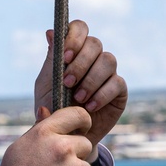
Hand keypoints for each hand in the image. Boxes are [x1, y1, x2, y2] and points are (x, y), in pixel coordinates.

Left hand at [34, 20, 126, 159]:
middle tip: (67, 82)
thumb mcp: (47, 85)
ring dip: (91, 79)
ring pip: (108, 60)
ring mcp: (107, 73)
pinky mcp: (118, 91)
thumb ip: (51, 61)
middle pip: (95, 43)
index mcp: (74, 51)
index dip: (74, 38)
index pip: (79, 28)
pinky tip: (89, 108)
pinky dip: (101, 95)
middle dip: (81, 62)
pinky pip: (116, 83)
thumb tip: (50, 32)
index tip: (64, 57)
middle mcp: (93, 58)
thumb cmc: (54, 108)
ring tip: (77, 99)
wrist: (66, 137)